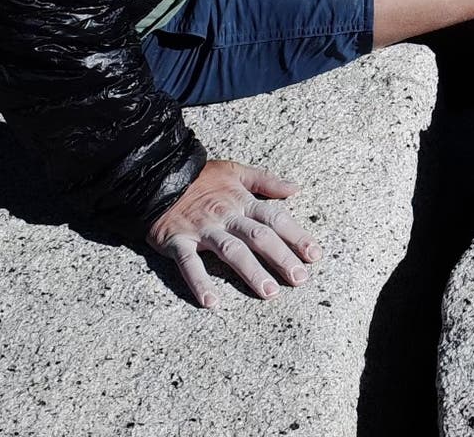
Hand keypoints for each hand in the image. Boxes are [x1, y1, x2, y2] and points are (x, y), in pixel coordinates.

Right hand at [147, 159, 320, 308]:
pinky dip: (200, 282)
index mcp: (243, 201)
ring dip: (251, 272)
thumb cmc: (202, 177)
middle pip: (259, 237)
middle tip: (300, 279)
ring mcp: (203, 229)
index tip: (315, 255)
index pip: (276, 219)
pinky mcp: (178, 242)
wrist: (158, 176)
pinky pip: (189, 264)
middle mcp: (227, 215)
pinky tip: (211, 302)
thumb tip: (295, 189)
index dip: (297, 236)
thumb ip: (266, 181)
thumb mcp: (237, 171)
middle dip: (281, 258)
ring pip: (231, 251)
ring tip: (268, 292)